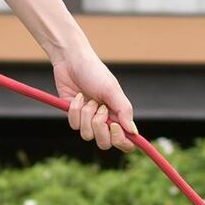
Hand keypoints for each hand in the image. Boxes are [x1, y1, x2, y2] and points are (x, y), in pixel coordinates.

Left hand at [51, 37, 135, 151]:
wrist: (71, 61)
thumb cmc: (95, 72)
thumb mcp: (112, 90)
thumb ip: (124, 111)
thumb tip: (133, 132)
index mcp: (119, 115)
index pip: (125, 141)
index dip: (121, 141)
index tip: (114, 126)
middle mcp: (105, 121)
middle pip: (105, 143)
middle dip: (100, 127)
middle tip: (100, 109)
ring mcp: (88, 120)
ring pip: (87, 135)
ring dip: (87, 115)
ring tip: (88, 99)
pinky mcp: (74, 116)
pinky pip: (74, 125)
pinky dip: (75, 110)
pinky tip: (77, 97)